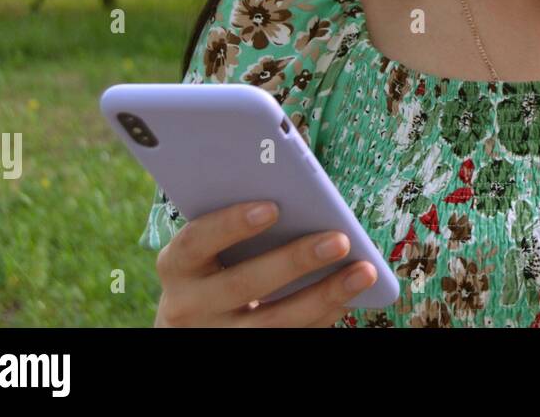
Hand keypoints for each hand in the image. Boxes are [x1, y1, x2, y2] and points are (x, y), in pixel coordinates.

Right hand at [153, 200, 378, 326]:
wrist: (193, 326)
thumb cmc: (214, 264)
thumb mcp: (211, 246)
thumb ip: (240, 220)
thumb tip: (299, 190)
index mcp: (176, 265)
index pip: (196, 241)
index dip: (231, 224)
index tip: (272, 206)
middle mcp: (187, 305)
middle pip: (244, 284)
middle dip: (294, 261)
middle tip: (340, 239)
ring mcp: (217, 335)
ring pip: (272, 322)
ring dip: (324, 295)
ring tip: (364, 271)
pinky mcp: (244, 350)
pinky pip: (289, 338)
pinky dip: (323, 315)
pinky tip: (350, 295)